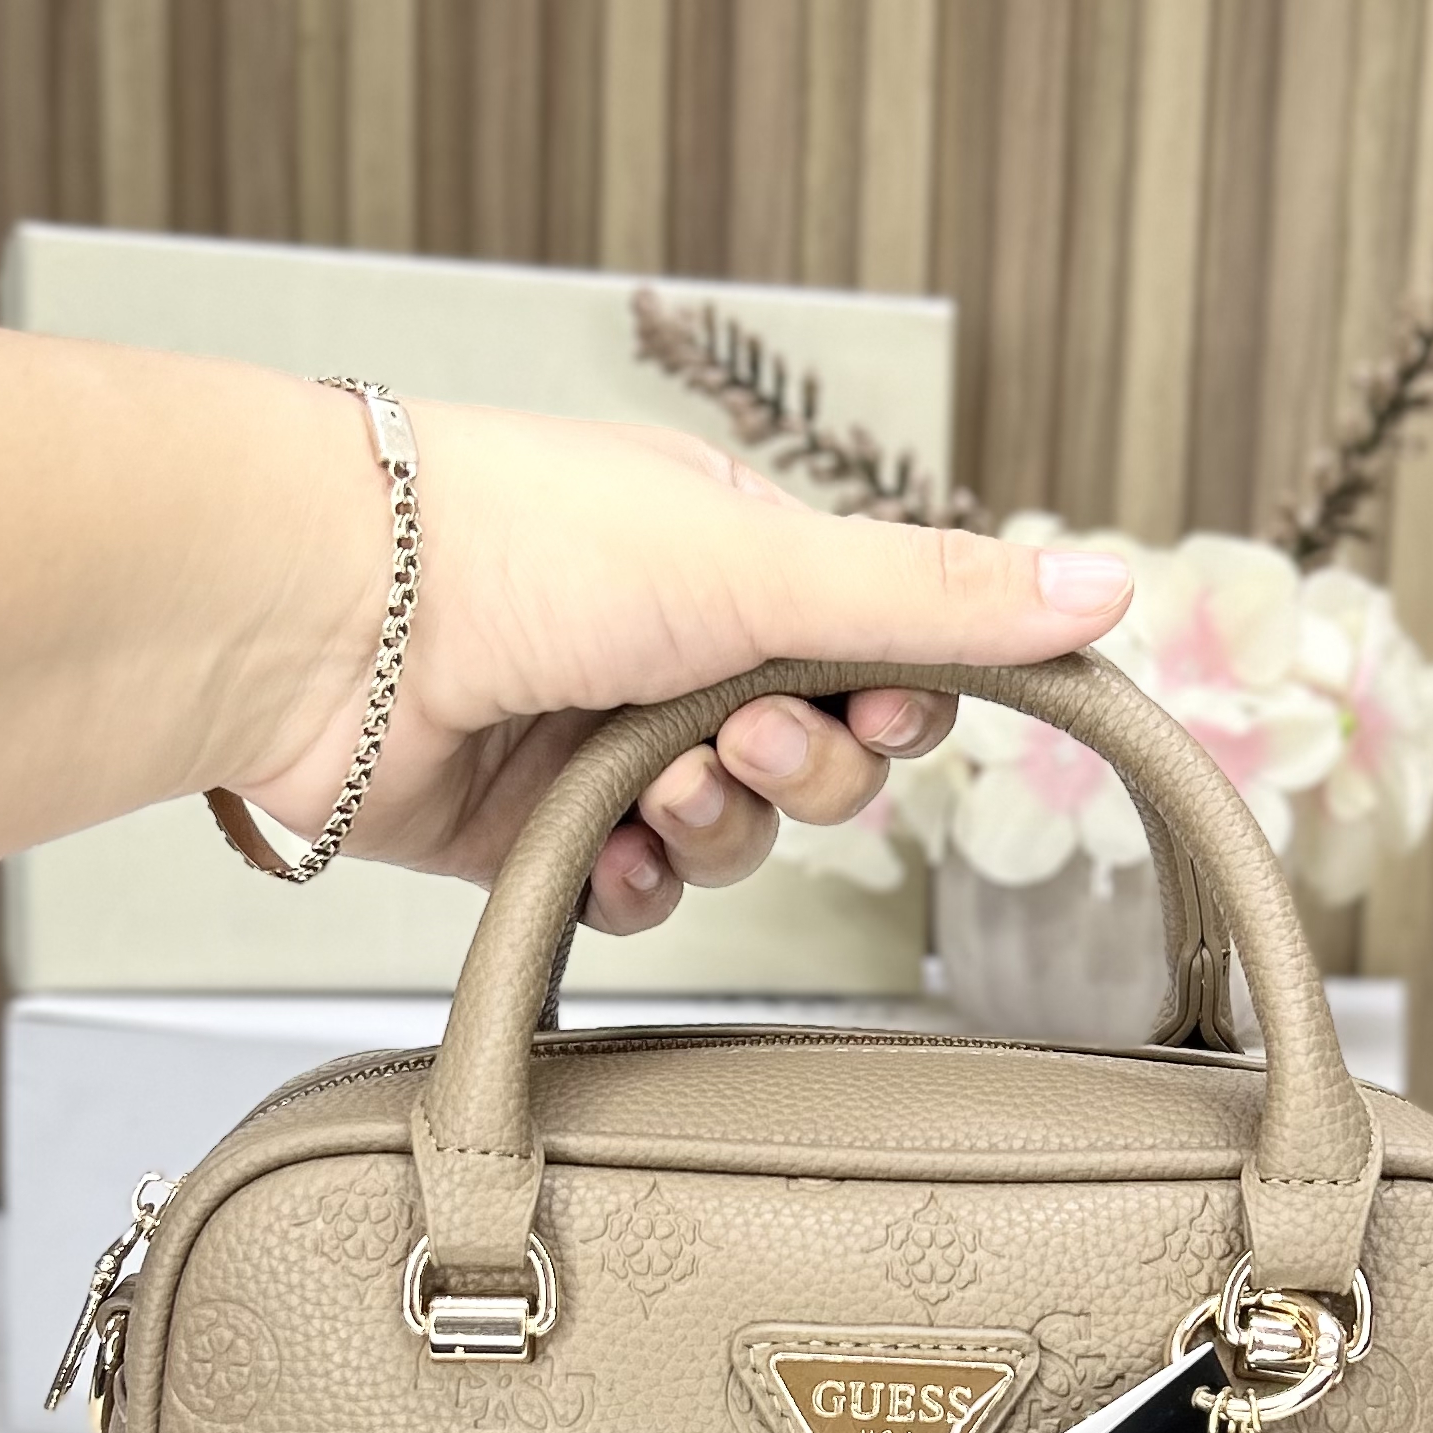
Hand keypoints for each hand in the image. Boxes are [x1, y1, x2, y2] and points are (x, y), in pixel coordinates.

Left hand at [231, 406, 1134, 929]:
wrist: (322, 617)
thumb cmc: (522, 542)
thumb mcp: (763, 562)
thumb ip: (935, 598)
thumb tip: (1110, 586)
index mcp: (738, 558)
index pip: (886, 651)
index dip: (901, 704)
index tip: (882, 712)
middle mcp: (679, 645)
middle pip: (824, 759)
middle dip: (798, 767)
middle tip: (738, 735)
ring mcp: (608, 737)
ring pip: (738, 833)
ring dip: (716, 821)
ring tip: (651, 779)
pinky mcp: (541, 826)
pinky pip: (646, 890)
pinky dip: (641, 880)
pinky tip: (611, 850)